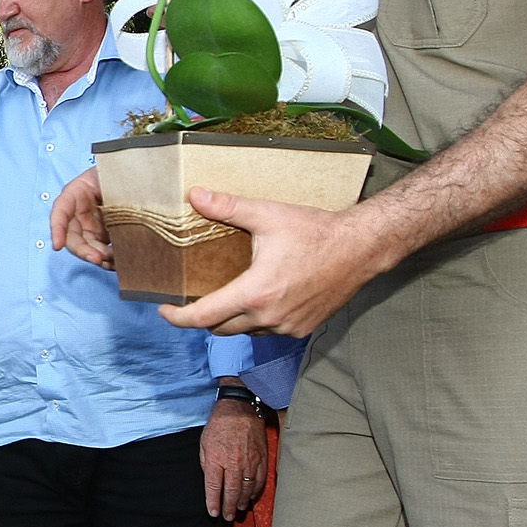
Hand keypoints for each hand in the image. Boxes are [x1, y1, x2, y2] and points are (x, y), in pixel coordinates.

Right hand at [51, 168, 113, 267]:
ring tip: (115, 260)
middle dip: (83, 250)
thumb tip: (121, 211)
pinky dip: (108, 258)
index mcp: (77, 192)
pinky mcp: (103, 235)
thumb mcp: (115, 176)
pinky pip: (101, 250)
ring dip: (98, 257)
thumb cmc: (122, 170)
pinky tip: (119, 260)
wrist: (136, 173)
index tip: (57, 245)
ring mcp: (91, 225)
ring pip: (87, 247)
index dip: (57, 229)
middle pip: (72, 236)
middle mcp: (79, 211)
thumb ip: (112, 190)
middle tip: (98, 258)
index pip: (60, 210)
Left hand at [160, 189, 384, 337]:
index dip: (178, 317)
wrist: (362, 248)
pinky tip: (260, 298)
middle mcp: (269, 316)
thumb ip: (228, 207)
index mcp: (255, 293)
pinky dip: (257, 319)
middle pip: (220, 328)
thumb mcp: (268, 215)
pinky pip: (268, 330)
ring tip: (229, 294)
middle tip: (195, 296)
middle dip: (204, 315)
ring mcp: (288, 326)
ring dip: (233, 317)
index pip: (203, 317)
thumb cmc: (316, 231)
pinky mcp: (303, 329)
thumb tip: (195, 195)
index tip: (165, 309)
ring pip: (245, 330)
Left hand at [201, 396, 268, 520]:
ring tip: (238, 510)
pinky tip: (250, 498)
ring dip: (242, 502)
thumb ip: (206, 464)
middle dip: (229, 508)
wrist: (240, 410)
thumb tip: (211, 482)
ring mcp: (250, 462)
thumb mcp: (204, 444)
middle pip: (231, 492)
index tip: (213, 513)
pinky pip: (259, 481)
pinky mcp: (261, 459)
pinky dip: (255, 492)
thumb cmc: (219, 426)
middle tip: (227, 518)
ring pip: (247, 489)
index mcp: (216, 459)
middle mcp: (234, 463)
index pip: (214, 487)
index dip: (213, 503)